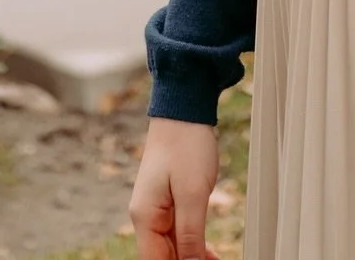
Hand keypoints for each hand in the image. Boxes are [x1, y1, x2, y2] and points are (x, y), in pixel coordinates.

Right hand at [129, 118, 221, 259]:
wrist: (183, 109)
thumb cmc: (186, 144)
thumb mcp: (193, 193)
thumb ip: (190, 235)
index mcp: (145, 217)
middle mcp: (146, 216)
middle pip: (162, 257)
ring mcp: (156, 209)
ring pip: (171, 248)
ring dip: (191, 258)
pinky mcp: (167, 201)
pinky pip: (177, 233)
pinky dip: (192, 245)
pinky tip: (210, 254)